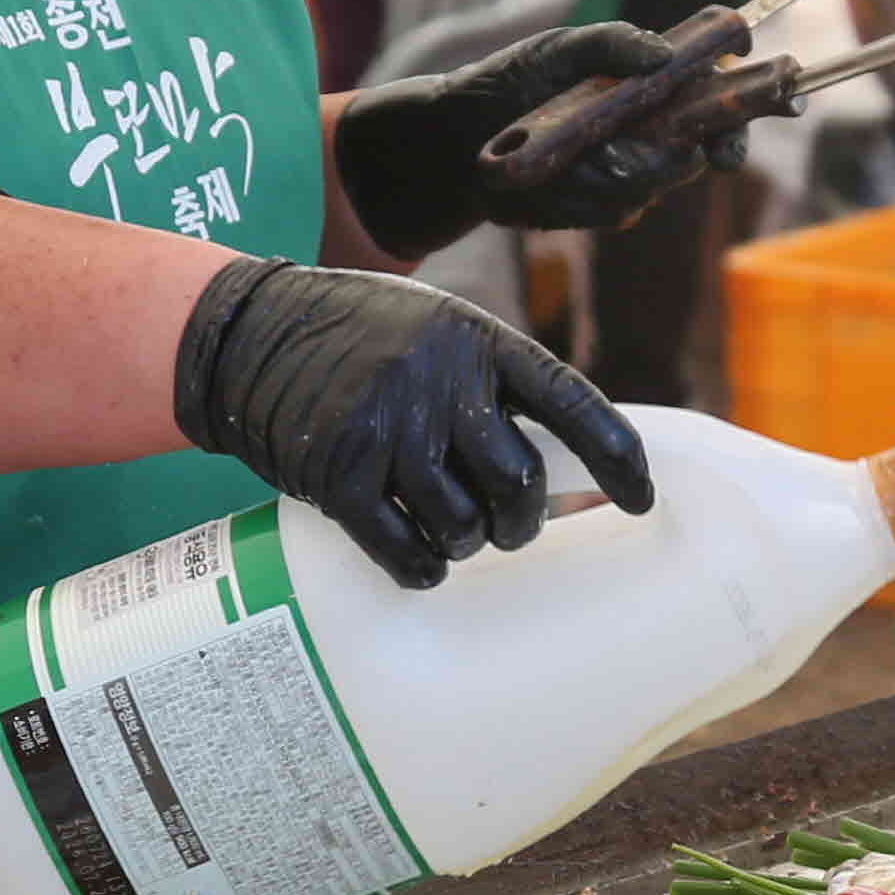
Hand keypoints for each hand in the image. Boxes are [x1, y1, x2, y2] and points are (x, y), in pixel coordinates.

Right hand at [172, 256, 651, 588]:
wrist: (251, 332)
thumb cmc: (359, 336)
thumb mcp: (436, 327)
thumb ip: (491, 380)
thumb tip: (564, 459)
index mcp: (478, 339)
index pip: (572, 402)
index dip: (618, 458)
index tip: (644, 499)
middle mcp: (439, 382)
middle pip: (520, 481)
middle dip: (523, 518)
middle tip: (509, 524)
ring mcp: (387, 430)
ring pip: (466, 524)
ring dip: (468, 543)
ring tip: (452, 529)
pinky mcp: (340, 476)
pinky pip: (405, 550)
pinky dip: (422, 566)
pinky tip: (420, 559)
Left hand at [329, 20, 752, 254]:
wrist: (452, 139)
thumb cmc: (510, 81)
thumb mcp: (558, 49)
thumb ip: (613, 43)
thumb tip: (665, 55)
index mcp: (655, 86)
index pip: (721, 95)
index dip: (751, 106)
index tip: (772, 109)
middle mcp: (652, 132)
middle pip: (705, 150)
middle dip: (699, 153)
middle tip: (680, 150)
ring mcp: (628, 174)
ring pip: (657, 184)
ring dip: (621, 172)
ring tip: (572, 155)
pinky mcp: (600, 208)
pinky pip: (615, 209)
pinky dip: (584, 196)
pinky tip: (551, 182)